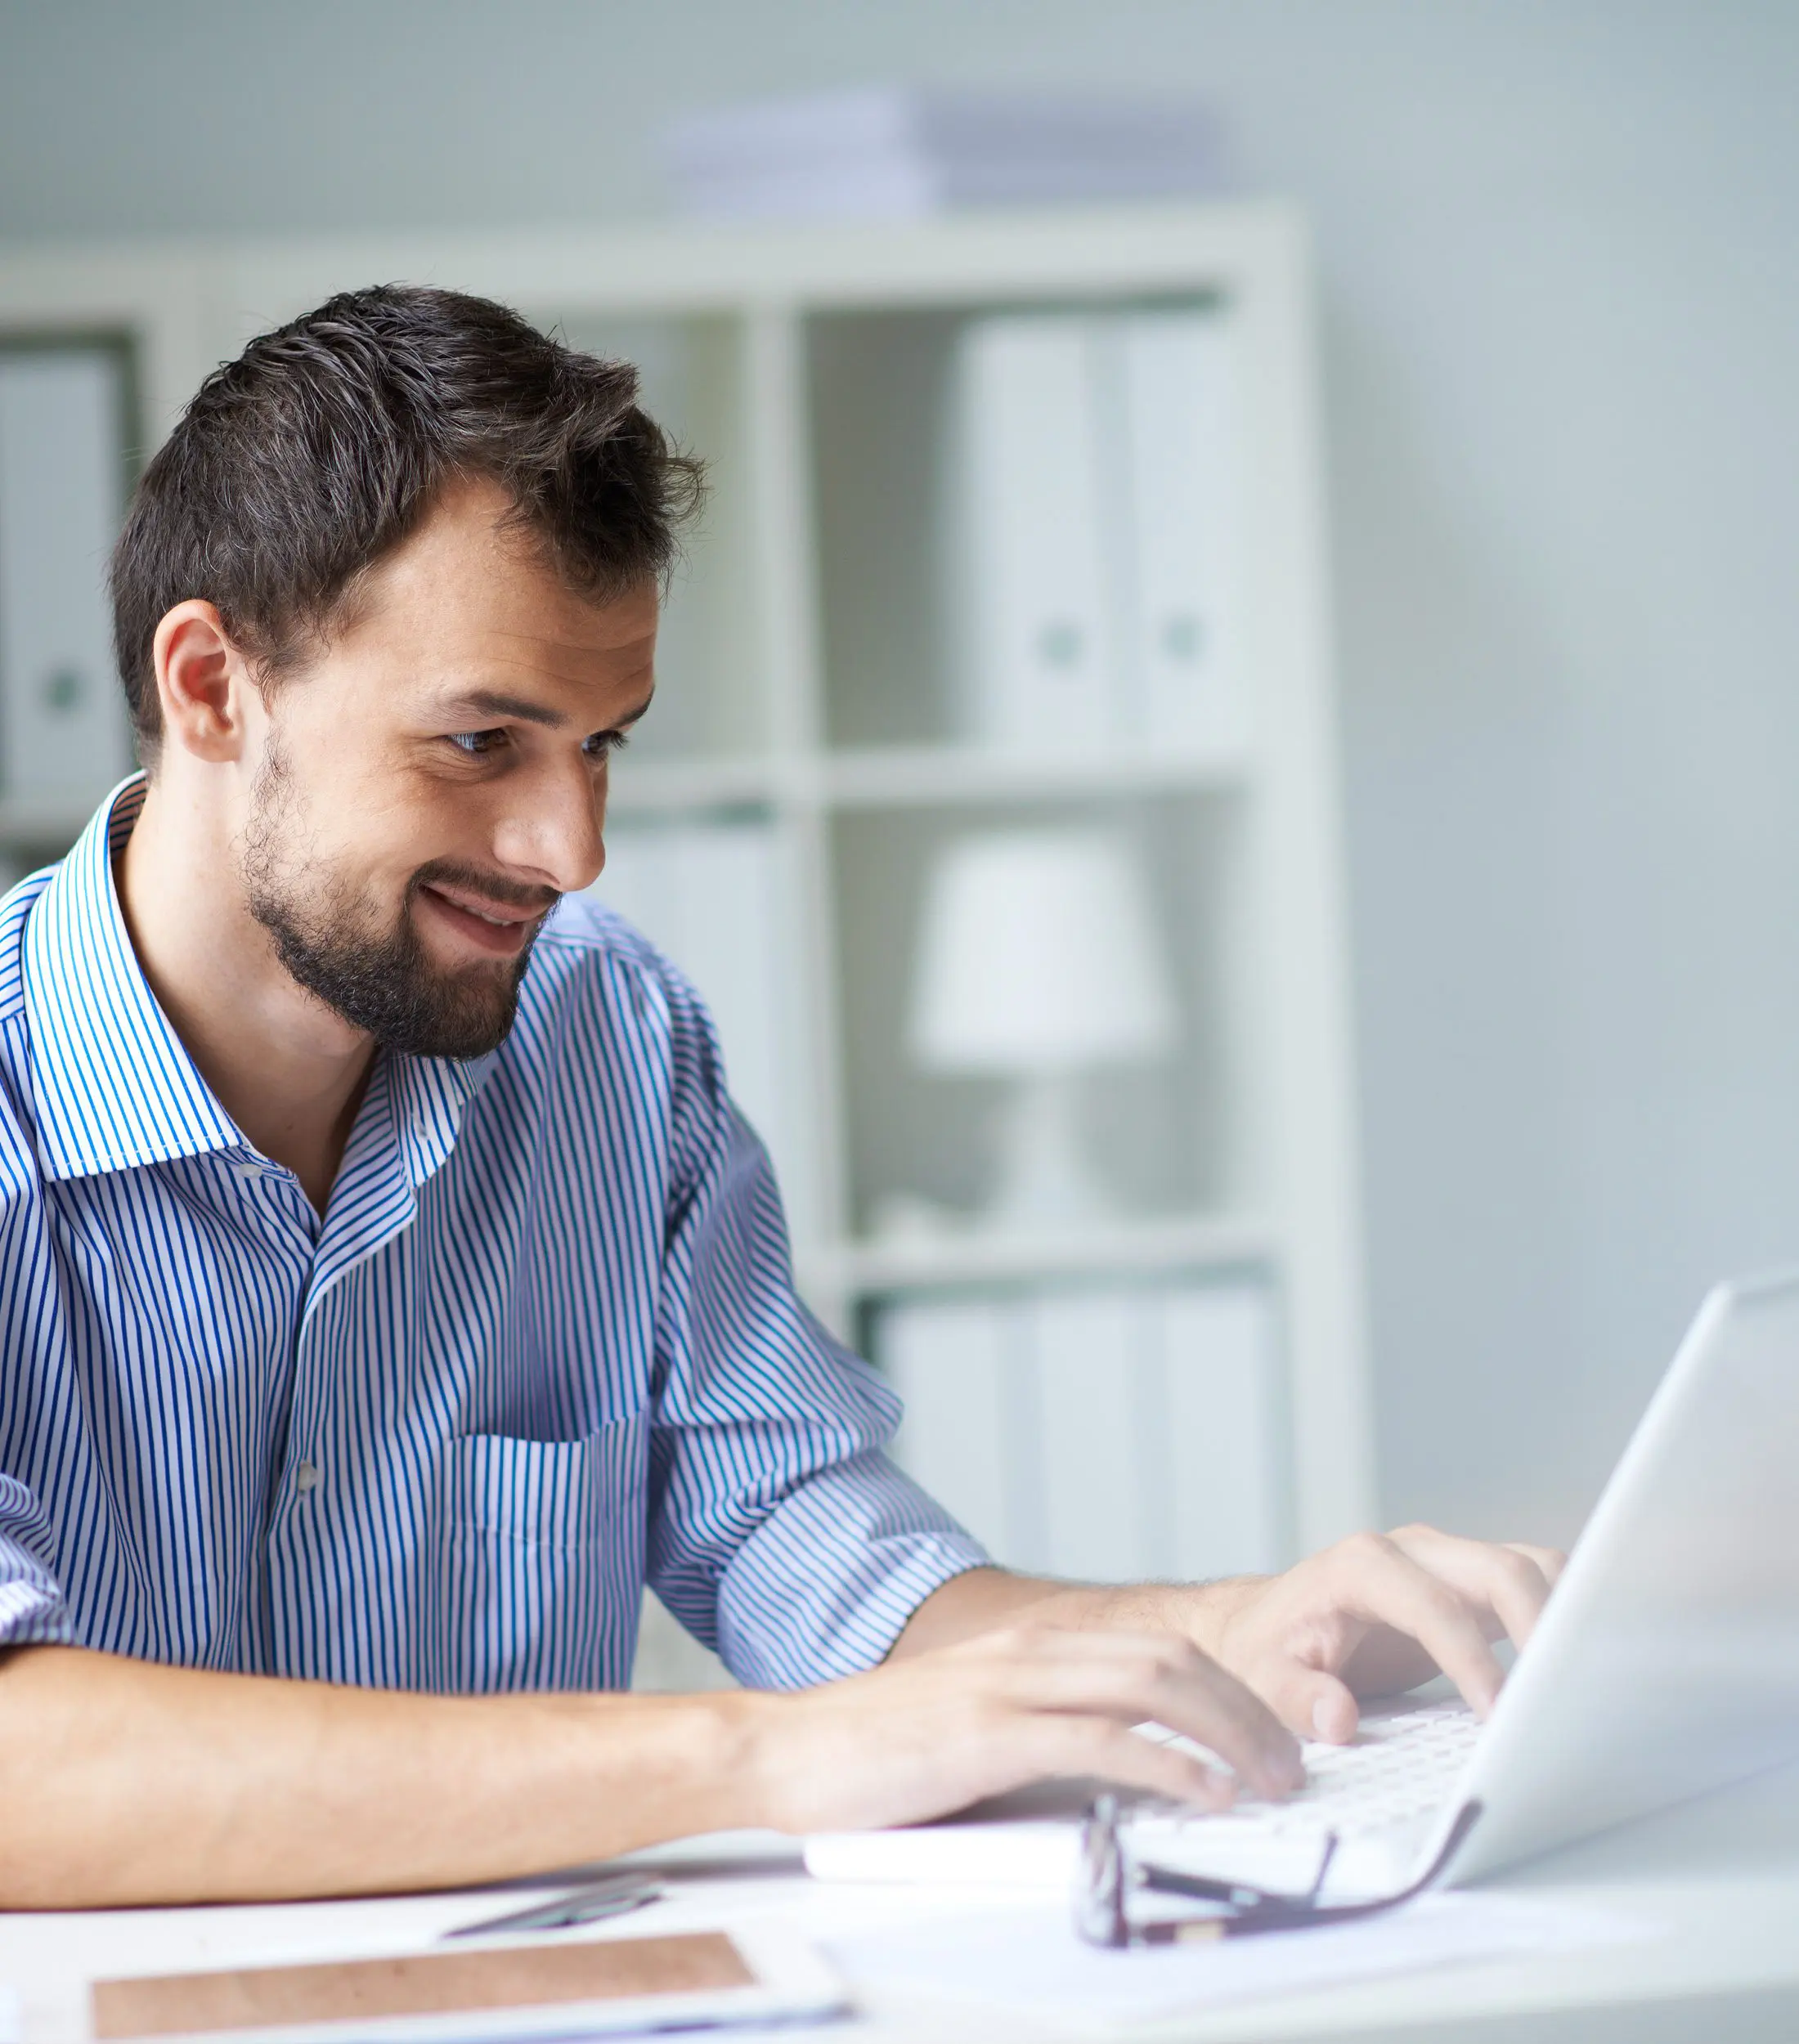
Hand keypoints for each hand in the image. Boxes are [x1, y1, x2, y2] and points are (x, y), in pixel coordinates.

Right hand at [739, 1623, 1304, 1835]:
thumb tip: (1121, 1774)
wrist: (782, 1751)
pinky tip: (1202, 1793)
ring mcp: (1008, 1687)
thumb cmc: (873, 1754)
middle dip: (1245, 1707)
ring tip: (1268, 1780)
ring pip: (1151, 1684)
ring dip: (1225, 1731)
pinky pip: (1099, 1740)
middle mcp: (1028, 1653)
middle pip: (1171, 1657)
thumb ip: (1040, 1734)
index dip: (1227, 1687)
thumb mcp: (972, 1727)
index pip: (1156, 1648)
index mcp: (1029, 1648)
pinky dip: (1164, 1764)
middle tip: (1291, 1762)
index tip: (1269, 1735)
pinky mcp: (988, 1733)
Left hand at [1210, 1523, 1566, 1743]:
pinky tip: (1579, 1662)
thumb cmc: (1267, 1649)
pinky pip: (1533, 1584)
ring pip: (1530, 1566)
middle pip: (1499, 1569)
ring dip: (1566, 1614)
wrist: (1267, 1623)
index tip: (1499, 1716)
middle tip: (1564, 1697)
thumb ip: (1295, 1697)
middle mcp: (1411, 1552)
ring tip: (1587, 1679)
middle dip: (1543, 1626)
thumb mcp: (1262, 1677)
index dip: (1472, 1660)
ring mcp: (1447, 1562)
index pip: (1434, 1607)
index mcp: (1361, 1567)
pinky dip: (1565, 1613)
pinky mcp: (1471, 1584)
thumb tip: (1338, 1719)